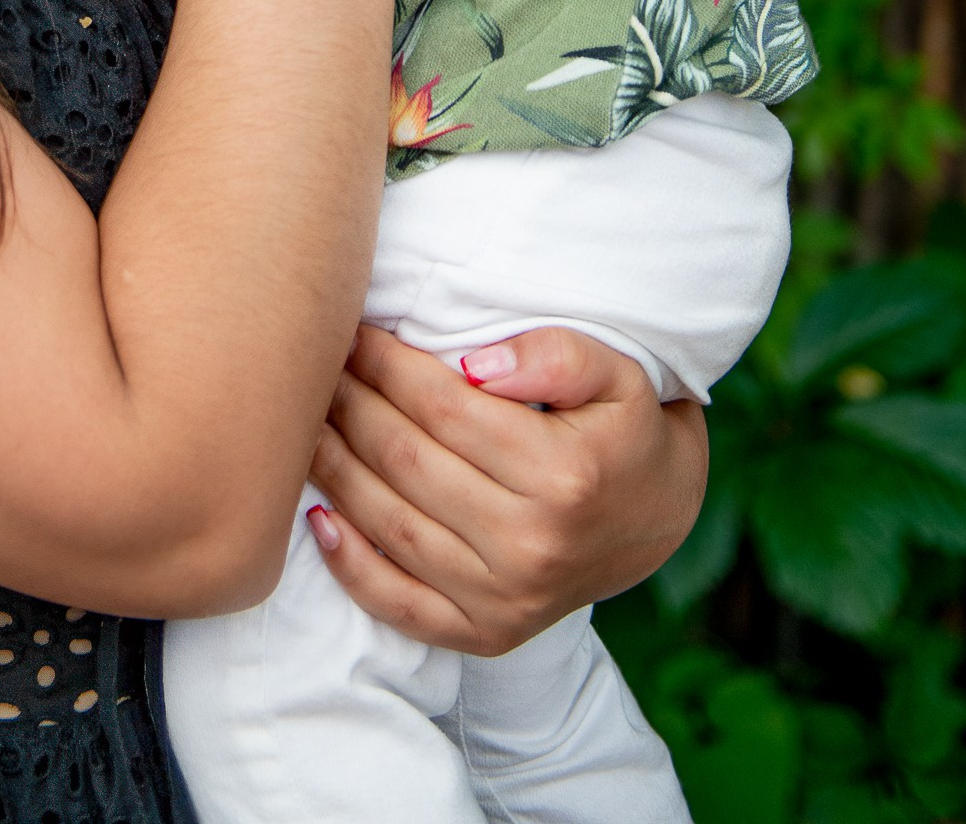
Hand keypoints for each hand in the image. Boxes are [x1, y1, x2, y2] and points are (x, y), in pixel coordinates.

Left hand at [305, 325, 708, 656]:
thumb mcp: (616, 373)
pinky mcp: (487, 635)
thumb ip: (555, 355)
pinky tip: (318, 518)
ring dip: (335, 468)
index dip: (388, 364)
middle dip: (351, 404)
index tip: (355, 330)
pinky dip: (350, 566)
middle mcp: (532, 547)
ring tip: (306, 421)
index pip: (444, 408)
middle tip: (319, 365)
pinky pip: (401, 606)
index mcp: (564, 476)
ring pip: (392, 526)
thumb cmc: (627, 429)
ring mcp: (507, 601)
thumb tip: (473, 367)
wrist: (659, 518)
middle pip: (408, 462)